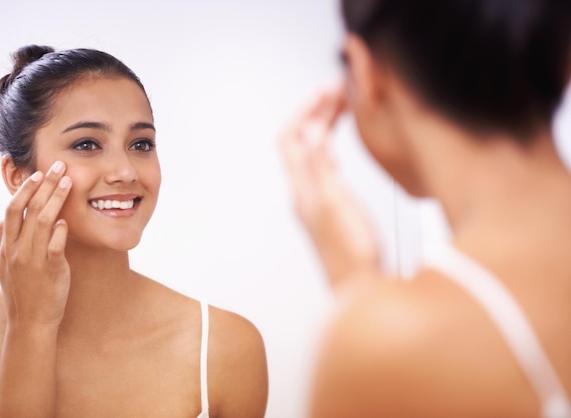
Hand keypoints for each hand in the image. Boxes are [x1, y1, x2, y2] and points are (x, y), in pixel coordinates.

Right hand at [0, 161, 71, 327]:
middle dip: (44, 184)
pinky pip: (55, 246)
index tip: (37, 174)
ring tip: (69, 182)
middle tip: (58, 166)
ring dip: (56, 198)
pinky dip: (61, 231)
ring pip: (43, 221)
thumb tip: (1, 222)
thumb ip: (2, 242)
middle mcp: (17, 250)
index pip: (13, 209)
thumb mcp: (3, 266)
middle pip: (28, 209)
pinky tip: (67, 220)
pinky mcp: (51, 270)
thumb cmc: (21, 292)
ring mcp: (33, 260)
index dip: (25, 189)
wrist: (30, 321)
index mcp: (6, 246)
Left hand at [280, 83, 379, 290]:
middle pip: (300, 141)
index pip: (291, 138)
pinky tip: (340, 145)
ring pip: (311, 152)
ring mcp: (316, 199)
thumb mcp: (336, 204)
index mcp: (303, 188)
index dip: (305, 110)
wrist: (360, 290)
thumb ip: (321, 167)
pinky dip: (330, 145)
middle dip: (315, 111)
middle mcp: (304, 191)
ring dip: (322, 126)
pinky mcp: (330, 207)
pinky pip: (323, 165)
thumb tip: (309, 129)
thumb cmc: (352, 255)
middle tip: (338, 91)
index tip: (326, 91)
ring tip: (341, 106)